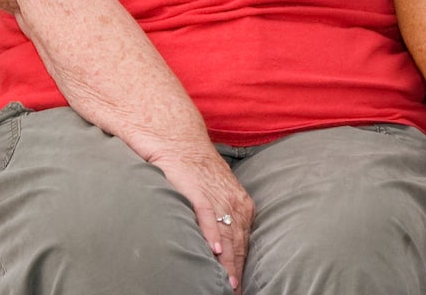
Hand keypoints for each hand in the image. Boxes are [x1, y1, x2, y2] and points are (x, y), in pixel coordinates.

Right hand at [150, 147, 254, 290]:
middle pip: (238, 244)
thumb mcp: (218, 197)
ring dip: (228, 263)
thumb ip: (223, 220)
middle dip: (238, 271)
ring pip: (226, 236)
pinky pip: (208, 219)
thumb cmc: (198, 173)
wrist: (181, 144)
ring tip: (229, 285)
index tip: (242, 287)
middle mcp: (235, 204)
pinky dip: (212, 236)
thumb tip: (223, 248)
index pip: (244, 243)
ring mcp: (219, 199)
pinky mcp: (199, 194)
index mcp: (242, 206)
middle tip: (236, 293)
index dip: (243, 266)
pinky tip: (215, 252)